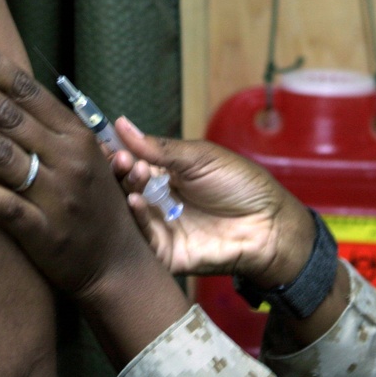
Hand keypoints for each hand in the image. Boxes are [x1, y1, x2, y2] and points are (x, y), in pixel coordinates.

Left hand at [0, 29, 160, 300]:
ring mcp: (56, 195)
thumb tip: (11, 93)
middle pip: (8, 116)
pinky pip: (2, 204)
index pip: (30, 92)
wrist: (118, 263)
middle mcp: (68, 160)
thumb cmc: (96, 205)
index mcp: (78, 137)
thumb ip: (53, 130)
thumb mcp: (87, 158)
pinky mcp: (43, 232)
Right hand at [112, 121, 316, 288]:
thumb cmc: (240, 185)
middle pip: (125, 185)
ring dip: (126, 189)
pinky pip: (142, 236)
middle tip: (122, 158)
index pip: (131, 161)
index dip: (118, 151)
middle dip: (120, 169)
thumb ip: (161, 147)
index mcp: (165, 174)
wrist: (268, 223)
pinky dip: (136, 217)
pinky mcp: (163, 251)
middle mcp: (157, 199)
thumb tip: (122, 125)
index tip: (107, 141)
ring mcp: (159, 225)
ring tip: (134, 172)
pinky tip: (137, 200)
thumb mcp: (200, 157)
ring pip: (128, 209)